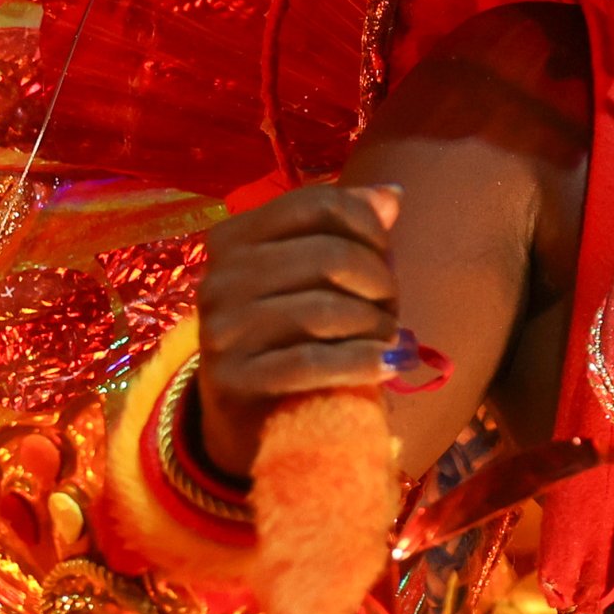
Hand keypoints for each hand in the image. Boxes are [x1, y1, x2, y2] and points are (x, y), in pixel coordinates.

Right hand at [191, 182, 401, 475]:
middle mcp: (220, 279)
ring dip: (375, 324)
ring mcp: (222, 331)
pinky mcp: (234, 381)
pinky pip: (313, 362)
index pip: (316, 205)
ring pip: (323, 309)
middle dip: (378, 280)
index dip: (367, 226)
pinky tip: (389, 365)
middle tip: (393, 305)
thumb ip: (346, 233)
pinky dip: (363, 361)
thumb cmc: (290, 336)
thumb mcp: (312, 279)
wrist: (249, 418)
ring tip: (391, 337)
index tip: (387, 254)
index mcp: (235, 238)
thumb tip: (391, 195)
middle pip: (327, 255)